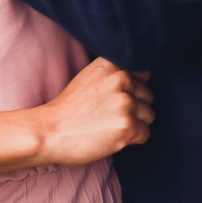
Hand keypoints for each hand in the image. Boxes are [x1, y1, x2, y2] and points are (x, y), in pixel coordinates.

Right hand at [33, 58, 153, 165]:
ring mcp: (125, 102)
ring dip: (136, 123)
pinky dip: (133, 139)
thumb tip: (140, 78)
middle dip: (136, 107)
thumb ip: (113, 73)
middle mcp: (121, 78)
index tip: (122, 96)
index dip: (135, 86)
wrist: (52, 131)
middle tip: (112, 115)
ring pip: (149, 115)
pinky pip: (145, 134)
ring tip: (111, 126)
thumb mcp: (89, 76)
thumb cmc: (70, 108)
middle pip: (148, 95)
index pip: (144, 72)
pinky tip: (113, 137)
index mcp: (111, 63)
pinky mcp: (128, 125)